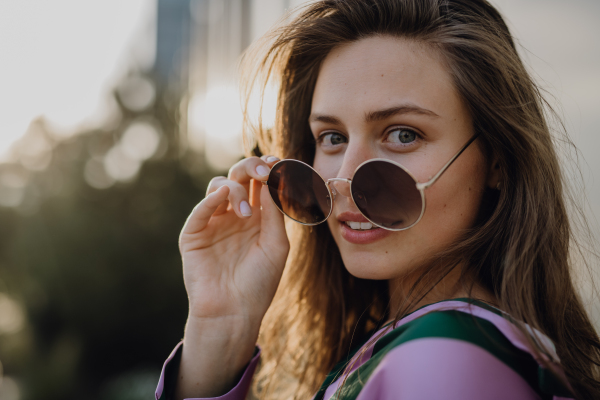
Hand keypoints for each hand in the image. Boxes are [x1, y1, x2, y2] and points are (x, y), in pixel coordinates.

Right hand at [179, 155, 289, 327]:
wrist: (233, 313)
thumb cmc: (259, 283)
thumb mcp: (276, 245)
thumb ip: (274, 212)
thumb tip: (272, 179)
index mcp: (258, 217)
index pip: (261, 183)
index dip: (268, 169)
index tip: (278, 162)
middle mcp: (235, 215)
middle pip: (239, 177)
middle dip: (251, 167)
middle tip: (263, 171)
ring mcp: (213, 222)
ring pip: (220, 186)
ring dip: (236, 189)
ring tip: (247, 214)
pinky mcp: (194, 234)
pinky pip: (201, 209)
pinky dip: (213, 199)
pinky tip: (225, 198)